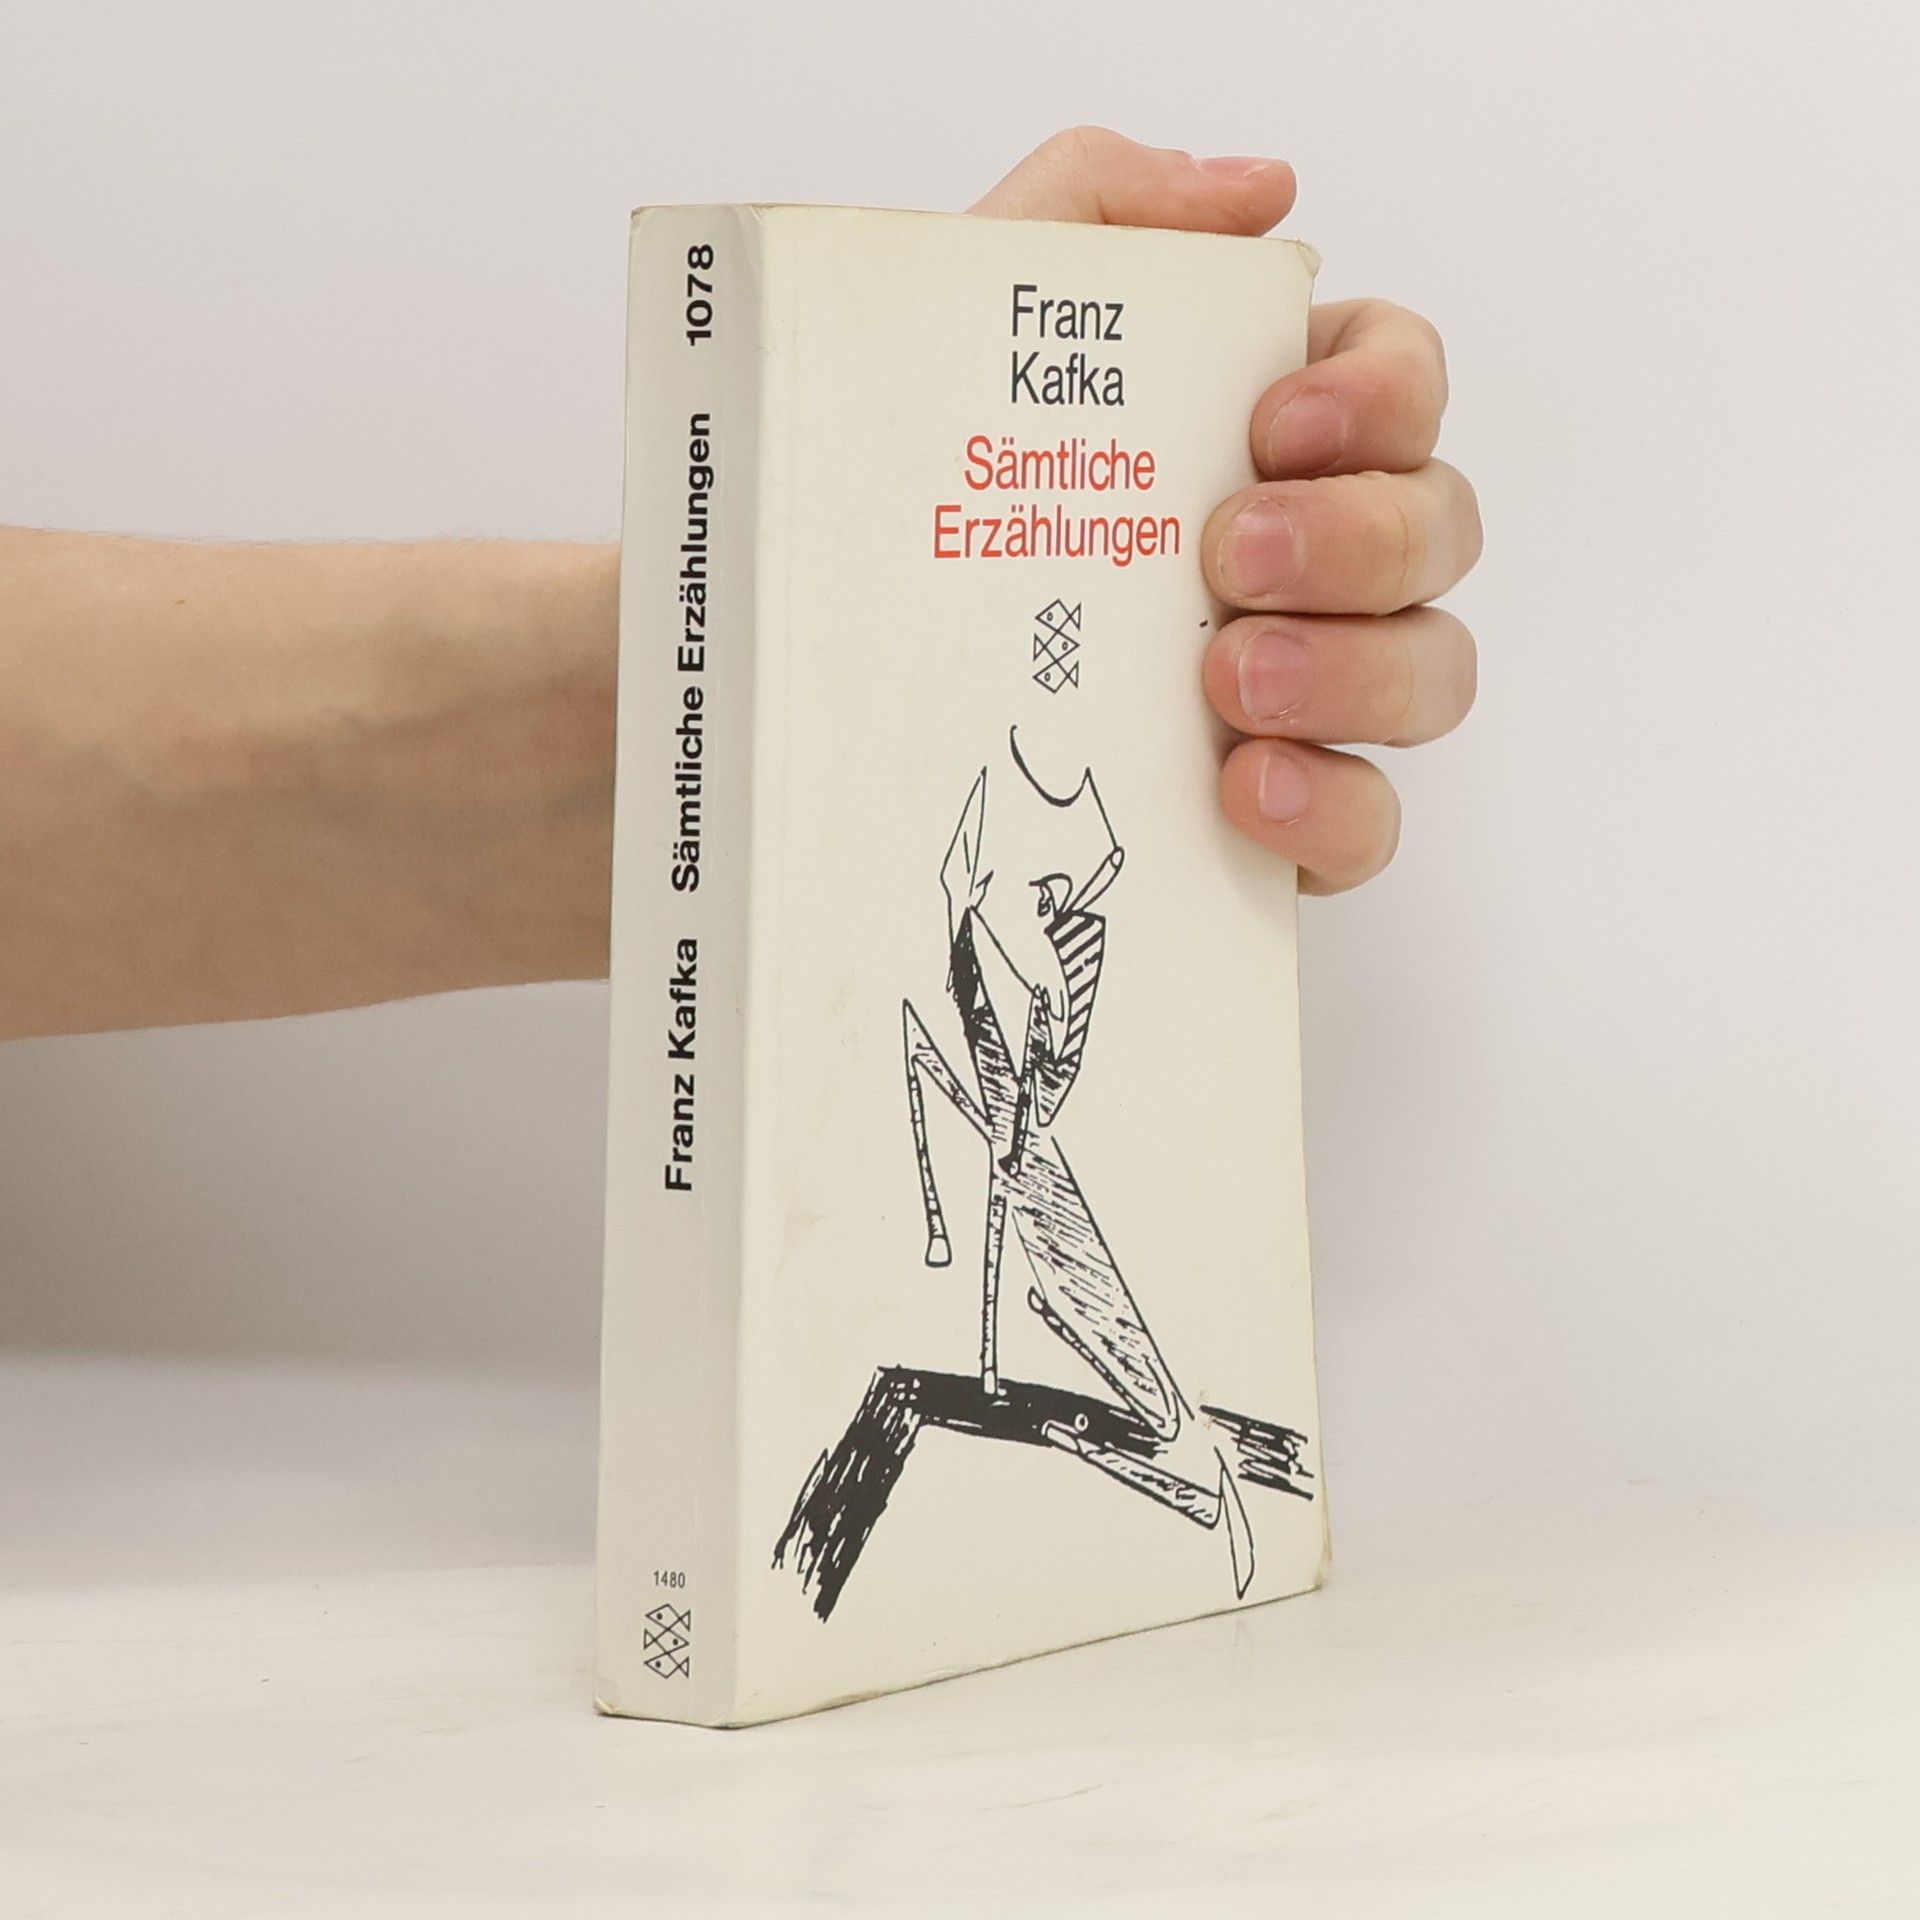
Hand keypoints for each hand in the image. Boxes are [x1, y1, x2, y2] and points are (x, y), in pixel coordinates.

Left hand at [972, 129, 1480, 892]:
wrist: (806, 687)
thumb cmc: (902, 499)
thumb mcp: (959, 322)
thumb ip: (1095, 209)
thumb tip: (1257, 194)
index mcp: (1259, 433)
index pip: (1404, 381)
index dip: (1378, 396)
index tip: (1269, 425)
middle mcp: (1307, 558)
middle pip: (1440, 526)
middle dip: (1359, 537)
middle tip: (1230, 557)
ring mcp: (1304, 694)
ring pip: (1432, 671)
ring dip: (1355, 670)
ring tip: (1227, 680)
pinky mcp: (1273, 819)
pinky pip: (1371, 824)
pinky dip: (1333, 805)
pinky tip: (1248, 788)